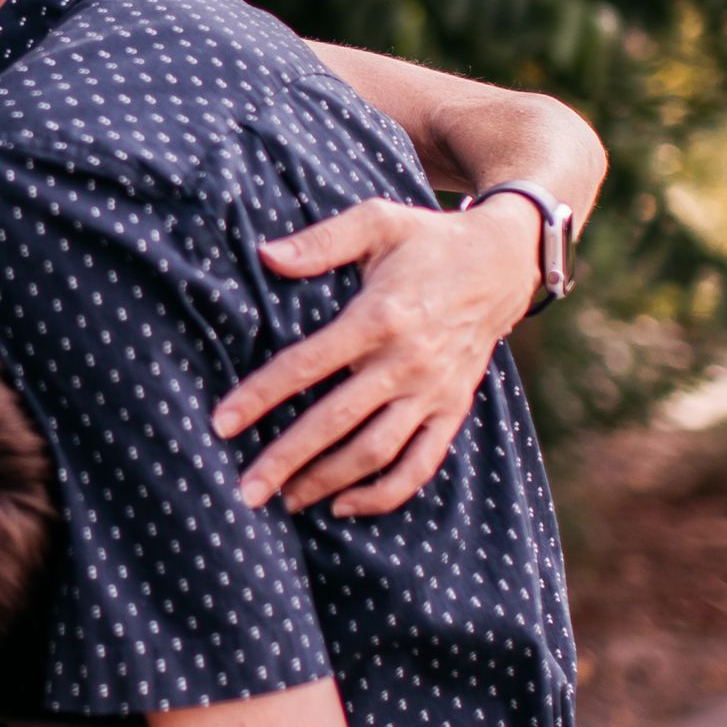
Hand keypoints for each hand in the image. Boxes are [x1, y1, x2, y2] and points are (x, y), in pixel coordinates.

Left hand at [212, 196, 541, 517]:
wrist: (504, 261)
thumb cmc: (429, 240)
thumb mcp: (378, 220)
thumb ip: (322, 241)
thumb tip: (267, 255)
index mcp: (379, 317)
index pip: (308, 364)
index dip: (262, 396)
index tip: (222, 424)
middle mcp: (407, 362)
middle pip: (336, 421)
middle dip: (287, 460)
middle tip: (246, 491)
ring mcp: (432, 391)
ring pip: (376, 451)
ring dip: (328, 482)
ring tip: (286, 502)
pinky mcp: (452, 409)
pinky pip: (420, 464)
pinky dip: (385, 494)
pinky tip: (344, 506)